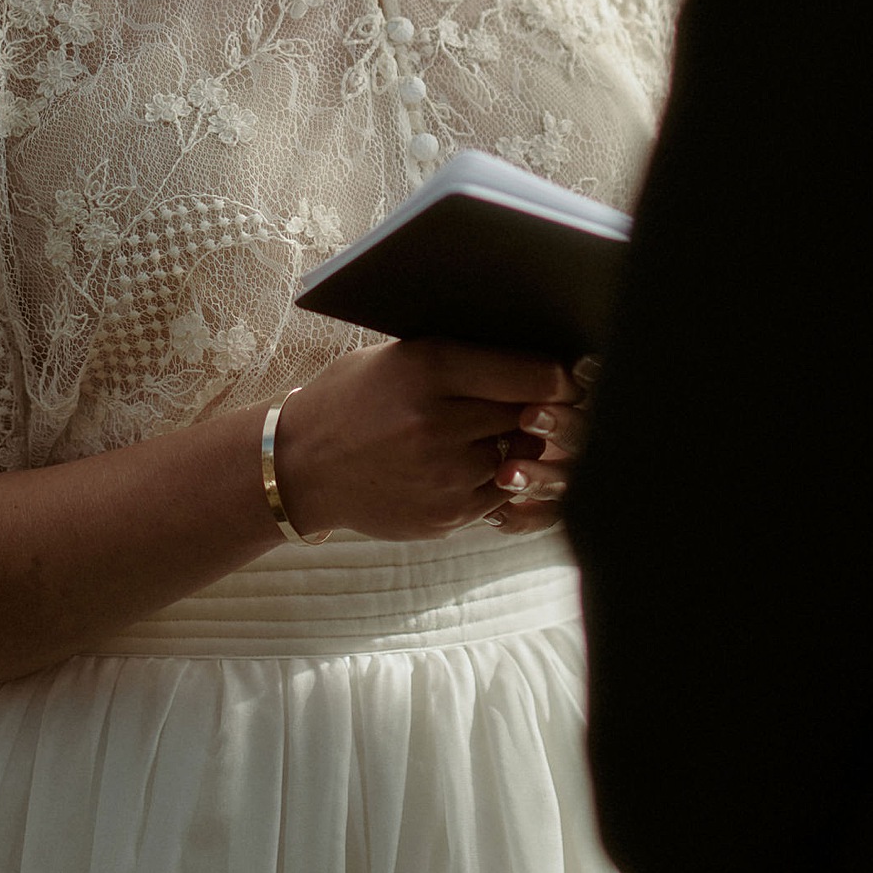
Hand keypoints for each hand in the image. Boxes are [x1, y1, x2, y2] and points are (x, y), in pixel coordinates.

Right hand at [271, 340, 576, 540]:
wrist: (302, 466)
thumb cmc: (354, 398)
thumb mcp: (399, 357)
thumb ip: (463, 358)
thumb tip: (539, 357)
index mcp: (427, 369)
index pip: (529, 373)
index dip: (560, 376)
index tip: (571, 376)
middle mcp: (437, 424)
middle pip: (529, 415)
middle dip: (541, 409)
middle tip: (551, 403)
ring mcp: (441, 476)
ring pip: (519, 457)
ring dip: (519, 446)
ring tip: (503, 432)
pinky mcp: (444, 516)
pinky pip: (499, 494)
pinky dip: (498, 478)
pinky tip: (478, 463)